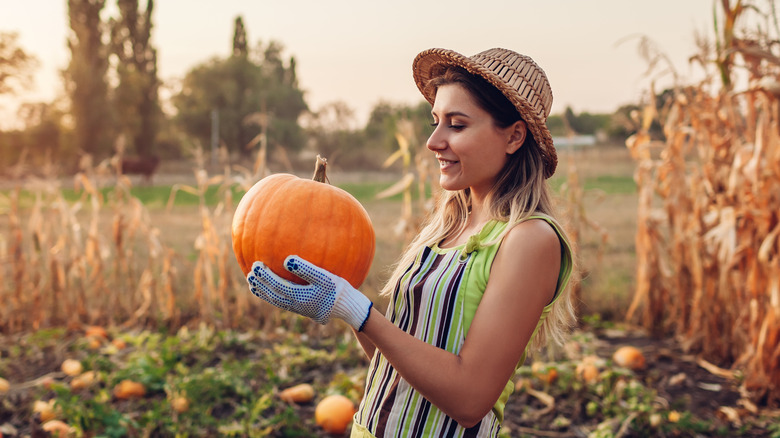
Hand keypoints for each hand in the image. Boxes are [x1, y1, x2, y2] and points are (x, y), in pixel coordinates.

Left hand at [246, 255, 372, 329]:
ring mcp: (299, 308)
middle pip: (273, 295)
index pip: (276, 286)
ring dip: (264, 292)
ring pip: (276, 301)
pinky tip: (271, 288)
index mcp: (299, 297)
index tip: (255, 265)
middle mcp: (296, 305)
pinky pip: (283, 302)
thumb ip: (305, 269)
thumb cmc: (338, 289)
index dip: (265, 277)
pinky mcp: (303, 309)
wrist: (349, 307)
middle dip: (260, 285)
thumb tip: (286, 259)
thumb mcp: (324, 277)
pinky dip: (273, 295)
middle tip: (250, 273)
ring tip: (253, 283)